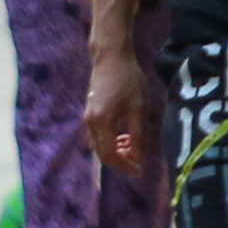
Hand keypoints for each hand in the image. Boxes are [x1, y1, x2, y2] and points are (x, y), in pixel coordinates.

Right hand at [81, 44, 150, 178]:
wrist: (110, 57)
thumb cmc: (128, 79)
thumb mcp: (139, 107)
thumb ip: (139, 134)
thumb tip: (139, 157)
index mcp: (103, 122)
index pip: (110, 155)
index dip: (125, 166)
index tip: (140, 170)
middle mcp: (91, 122)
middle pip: (102, 154)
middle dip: (121, 161)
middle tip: (139, 160)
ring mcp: (88, 118)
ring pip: (99, 146)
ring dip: (116, 151)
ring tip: (133, 144)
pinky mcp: (89, 113)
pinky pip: (98, 136)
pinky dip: (110, 142)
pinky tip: (124, 135)